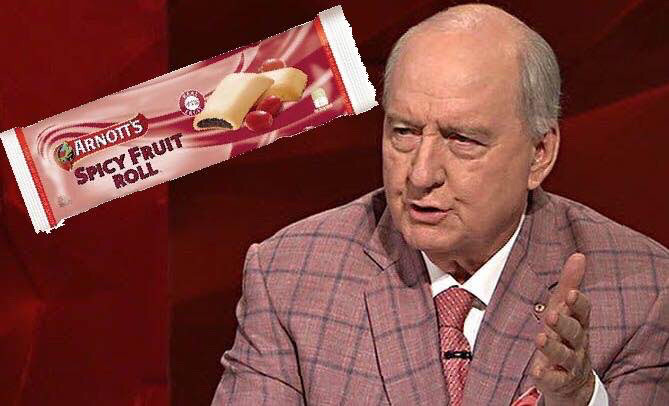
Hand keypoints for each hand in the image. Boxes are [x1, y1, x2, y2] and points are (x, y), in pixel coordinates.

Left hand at [530, 253, 594, 405]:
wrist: (573, 380)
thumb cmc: (566, 336)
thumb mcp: (565, 309)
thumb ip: (570, 284)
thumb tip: (578, 255)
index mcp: (579, 323)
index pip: (583, 312)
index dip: (578, 303)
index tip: (570, 293)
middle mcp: (577, 343)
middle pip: (575, 333)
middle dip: (564, 324)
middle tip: (551, 315)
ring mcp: (570, 363)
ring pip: (564, 355)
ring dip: (553, 348)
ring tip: (540, 339)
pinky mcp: (559, 381)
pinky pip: (554, 379)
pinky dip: (546, 376)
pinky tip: (537, 370)